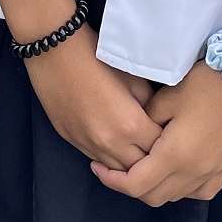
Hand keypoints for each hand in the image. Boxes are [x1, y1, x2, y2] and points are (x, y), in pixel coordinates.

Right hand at [25, 26, 161, 169]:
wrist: (54, 51)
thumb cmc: (94, 57)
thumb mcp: (132, 76)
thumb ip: (148, 102)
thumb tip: (153, 116)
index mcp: (130, 125)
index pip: (160, 149)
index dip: (166, 141)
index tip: (167, 131)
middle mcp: (110, 143)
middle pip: (140, 167)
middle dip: (150, 158)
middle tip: (154, 142)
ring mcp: (88, 144)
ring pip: (117, 171)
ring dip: (128, 162)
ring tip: (134, 146)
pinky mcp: (72, 141)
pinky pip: (97, 160)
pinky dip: (108, 157)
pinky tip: (112, 142)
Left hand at [90, 60, 221, 205]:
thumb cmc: (205, 83)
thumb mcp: (166, 98)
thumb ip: (145, 123)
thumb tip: (135, 135)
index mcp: (175, 155)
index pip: (136, 185)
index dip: (112, 180)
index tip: (98, 167)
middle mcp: (194, 172)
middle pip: (153, 196)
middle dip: (130, 186)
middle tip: (116, 167)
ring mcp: (214, 174)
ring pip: (176, 196)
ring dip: (155, 187)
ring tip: (143, 167)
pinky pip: (199, 192)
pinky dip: (182, 188)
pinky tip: (175, 172)